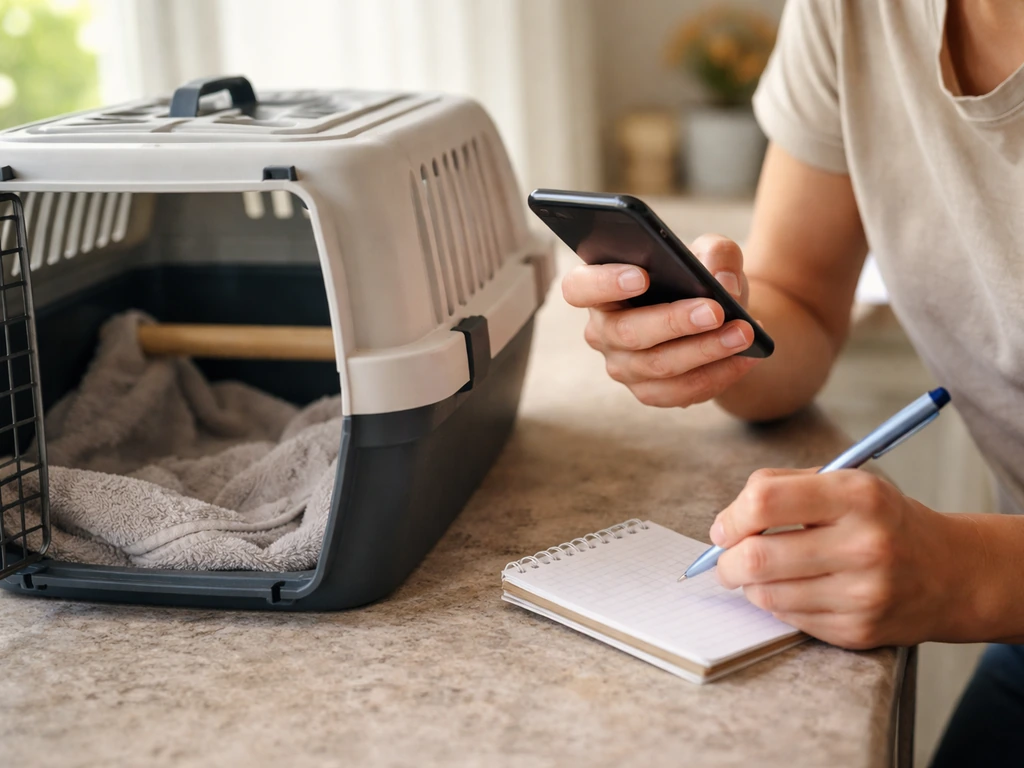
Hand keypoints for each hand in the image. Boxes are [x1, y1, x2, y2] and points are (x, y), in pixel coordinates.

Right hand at [561, 235, 761, 407]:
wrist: (718, 319)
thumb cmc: (699, 280)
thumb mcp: (709, 254)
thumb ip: (716, 254)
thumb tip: (723, 284)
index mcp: (600, 290)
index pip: (579, 288)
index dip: (603, 283)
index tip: (641, 276)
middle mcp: (603, 331)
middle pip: (626, 332)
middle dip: (673, 321)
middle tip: (715, 310)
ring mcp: (623, 367)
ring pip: (657, 366)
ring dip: (704, 351)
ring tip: (744, 333)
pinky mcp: (649, 392)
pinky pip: (679, 392)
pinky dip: (716, 375)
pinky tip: (744, 358)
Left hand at [712, 468, 967, 648]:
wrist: (951, 573)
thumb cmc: (882, 521)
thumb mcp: (846, 483)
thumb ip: (782, 489)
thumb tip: (725, 524)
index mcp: (856, 495)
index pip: (764, 501)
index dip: (731, 517)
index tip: (724, 528)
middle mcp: (863, 545)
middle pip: (757, 557)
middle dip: (726, 561)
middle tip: (726, 559)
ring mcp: (862, 593)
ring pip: (766, 595)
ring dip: (749, 585)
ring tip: (761, 573)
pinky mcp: (857, 630)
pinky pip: (788, 619)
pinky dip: (778, 605)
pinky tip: (795, 590)